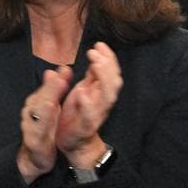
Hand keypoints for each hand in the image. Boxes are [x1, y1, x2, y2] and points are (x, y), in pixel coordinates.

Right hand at [16, 66, 72, 182]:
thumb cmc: (43, 127)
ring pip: (36, 117)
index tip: (66, 70)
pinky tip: (46, 126)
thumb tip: (58, 70)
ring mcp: (30, 127)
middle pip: (40, 100)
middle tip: (60, 80)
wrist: (34, 154)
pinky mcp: (32, 143)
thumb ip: (54, 89)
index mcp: (37, 102)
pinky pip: (35, 136)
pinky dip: (40, 130)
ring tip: (51, 102)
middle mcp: (31, 112)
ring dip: (43, 110)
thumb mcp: (49, 106)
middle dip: (50, 91)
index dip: (56, 80)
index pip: (47, 89)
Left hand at [55, 42, 120, 166]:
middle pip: (113, 82)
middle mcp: (102, 103)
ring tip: (95, 64)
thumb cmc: (78, 115)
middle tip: (95, 51)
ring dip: (103, 79)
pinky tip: (82, 93)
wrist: (73, 143)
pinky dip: (88, 105)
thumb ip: (91, 76)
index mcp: (100, 93)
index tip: (99, 43)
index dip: (108, 58)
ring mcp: (96, 115)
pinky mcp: (85, 127)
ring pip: (108, 97)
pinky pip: (90, 117)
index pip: (110, 72)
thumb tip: (98, 56)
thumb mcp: (84, 90)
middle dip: (107, 65)